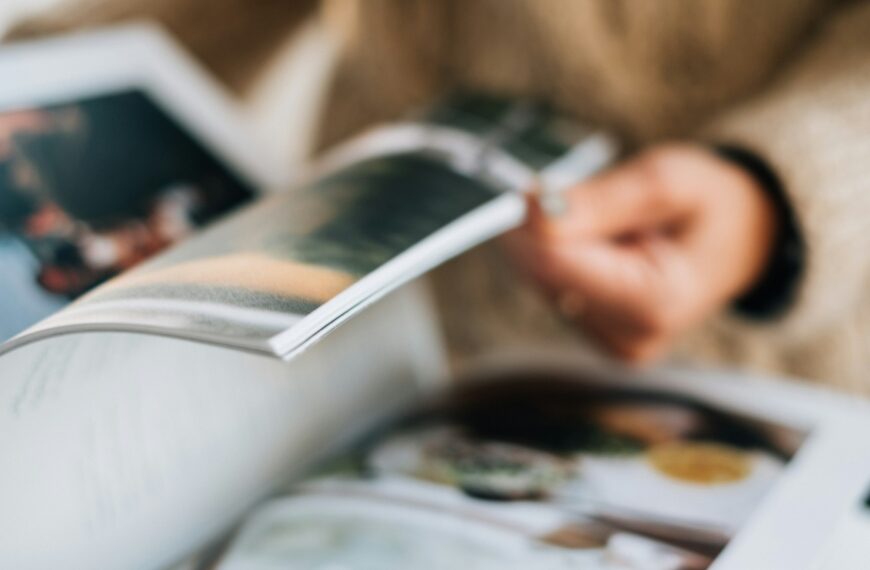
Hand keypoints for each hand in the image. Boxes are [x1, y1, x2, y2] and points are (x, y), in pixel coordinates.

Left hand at [504, 143, 778, 363]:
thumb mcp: (666, 181)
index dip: (533, 222)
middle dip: (541, 230)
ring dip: (554, 242)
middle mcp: (631, 337)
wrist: (742, 238)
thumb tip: (533, 209)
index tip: (532, 187)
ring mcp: (613, 343)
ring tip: (603, 221)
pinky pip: (553, 289)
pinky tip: (599, 245)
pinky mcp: (598, 337)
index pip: (555, 264)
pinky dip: (564, 257)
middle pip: (542, 275)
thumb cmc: (709, 204)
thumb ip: (600, 200)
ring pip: (540, 281)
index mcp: (655, 302)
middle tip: (566, 194)